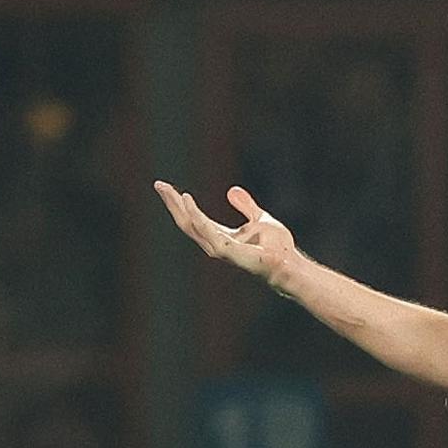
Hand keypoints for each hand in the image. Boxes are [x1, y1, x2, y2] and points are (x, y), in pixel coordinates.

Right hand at [154, 182, 298, 286]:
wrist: (288, 262)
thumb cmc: (277, 246)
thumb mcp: (259, 218)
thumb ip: (245, 205)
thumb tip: (231, 190)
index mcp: (220, 236)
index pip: (194, 218)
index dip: (180, 203)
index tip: (167, 187)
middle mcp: (215, 243)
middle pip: (186, 222)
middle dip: (172, 203)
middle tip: (159, 184)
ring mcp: (219, 248)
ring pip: (191, 225)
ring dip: (178, 206)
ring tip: (168, 190)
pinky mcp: (227, 249)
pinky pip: (206, 229)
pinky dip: (195, 214)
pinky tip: (187, 199)